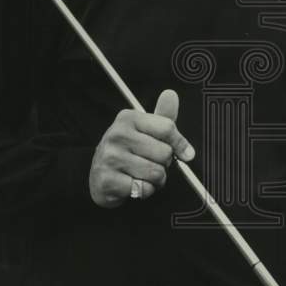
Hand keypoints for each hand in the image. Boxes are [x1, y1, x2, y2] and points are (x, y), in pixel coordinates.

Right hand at [88, 89, 194, 207]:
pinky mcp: (107, 180)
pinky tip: (133, 184)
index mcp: (128, 118)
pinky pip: (143, 189)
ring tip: (143, 175)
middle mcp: (117, 134)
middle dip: (164, 164)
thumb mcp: (145, 131)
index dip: (180, 143)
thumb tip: (171, 94)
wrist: (99, 177)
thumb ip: (163, 116)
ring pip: (156, 173)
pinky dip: (144, 191)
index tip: (186, 153)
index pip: (167, 128)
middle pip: (165, 152)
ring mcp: (110, 157)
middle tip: (151, 163)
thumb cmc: (127, 152)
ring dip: (156, 180)